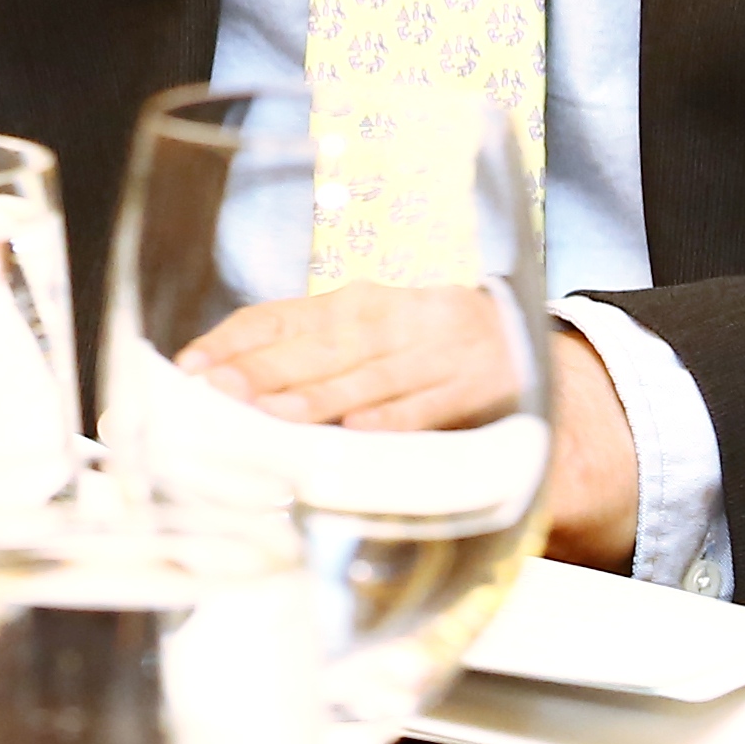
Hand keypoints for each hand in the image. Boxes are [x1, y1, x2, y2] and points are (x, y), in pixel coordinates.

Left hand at [179, 285, 639, 568]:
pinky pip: (434, 405)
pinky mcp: (485, 386)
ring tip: (266, 416)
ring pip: (367, 374)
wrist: (555, 373)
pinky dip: (396, 418)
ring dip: (314, 396)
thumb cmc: (444, 366)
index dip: (236, 341)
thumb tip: (234, 397)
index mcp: (364, 307)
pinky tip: (358, 436)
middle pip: (316, 344)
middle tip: (211, 395)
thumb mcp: (379, 351)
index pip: (285, 317)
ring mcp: (444, 349)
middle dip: (260, 370)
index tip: (188, 368)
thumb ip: (319, 366)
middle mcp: (399, 319)